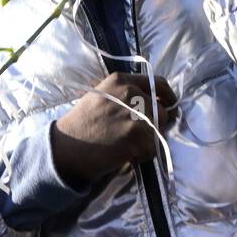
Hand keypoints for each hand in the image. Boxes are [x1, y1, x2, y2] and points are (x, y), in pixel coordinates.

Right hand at [51, 72, 177, 184]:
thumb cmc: (82, 124)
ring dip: (148, 141)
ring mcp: (135, 114)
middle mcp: (130, 93)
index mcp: (121, 80)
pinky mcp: (137, 137)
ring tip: (128, 145)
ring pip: (159, 130)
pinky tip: (125, 154)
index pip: (157, 84)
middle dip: (156, 124)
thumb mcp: (103, 96)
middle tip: (140, 135)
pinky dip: (142, 155)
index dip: (167, 96)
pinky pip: (152, 148)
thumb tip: (157, 101)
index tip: (169, 105)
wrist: (66, 148)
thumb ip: (127, 94)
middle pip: (162, 110)